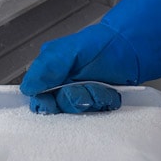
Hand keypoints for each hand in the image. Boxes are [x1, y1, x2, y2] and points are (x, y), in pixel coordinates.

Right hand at [20, 0, 160, 114]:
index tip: (54, 102)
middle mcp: (61, 86)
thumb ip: (47, 67)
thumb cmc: (101, 44)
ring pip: (77, 114)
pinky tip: (110, 95)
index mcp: (49, 73)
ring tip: (103, 88)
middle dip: (75, 100)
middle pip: (58, 109)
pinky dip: (104, 105)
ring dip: (92, 101)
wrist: (132, 48)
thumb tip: (28, 88)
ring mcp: (80, 96)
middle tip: (87, 87)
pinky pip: (95, 116)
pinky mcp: (96, 104)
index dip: (46, 104)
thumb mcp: (70, 50)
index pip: (36, 99)